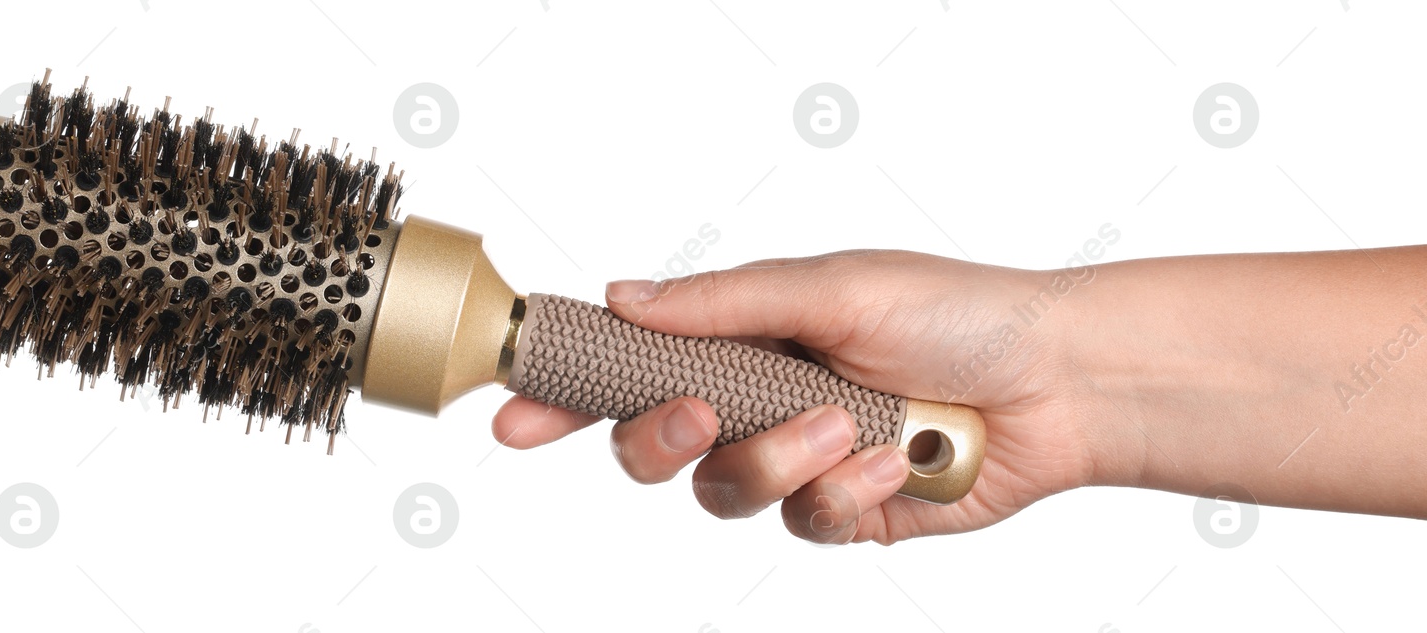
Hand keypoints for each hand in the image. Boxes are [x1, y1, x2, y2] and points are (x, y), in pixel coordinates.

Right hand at [492, 251, 1096, 544]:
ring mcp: (797, 463)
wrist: (1056, 384)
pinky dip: (849, 491)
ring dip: (781, 461)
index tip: (514, 411)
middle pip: (651, 447)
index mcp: (742, 337)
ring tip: (849, 425)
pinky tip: (897, 460)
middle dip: (661, 438)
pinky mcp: (842, 513)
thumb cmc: (955, 311)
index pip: (631, 367)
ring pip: (724, 493)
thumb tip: (622, 296)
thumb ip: (722, 301)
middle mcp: (757, 402)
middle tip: (699, 416)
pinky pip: (806, 523)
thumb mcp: (832, 285)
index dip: (566, 394)